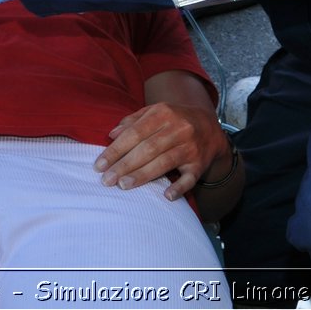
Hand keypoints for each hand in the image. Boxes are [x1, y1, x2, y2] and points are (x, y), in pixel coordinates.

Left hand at [94, 102, 229, 200]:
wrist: (211, 126)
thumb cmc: (175, 120)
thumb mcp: (155, 112)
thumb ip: (133, 121)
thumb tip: (111, 134)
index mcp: (163, 113)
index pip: (135, 133)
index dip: (116, 150)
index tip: (99, 165)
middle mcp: (178, 129)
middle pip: (148, 149)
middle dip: (125, 165)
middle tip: (107, 180)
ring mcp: (190, 147)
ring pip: (164, 162)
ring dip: (143, 175)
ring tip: (123, 185)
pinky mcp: (200, 164)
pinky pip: (190, 178)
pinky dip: (179, 187)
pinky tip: (166, 196)